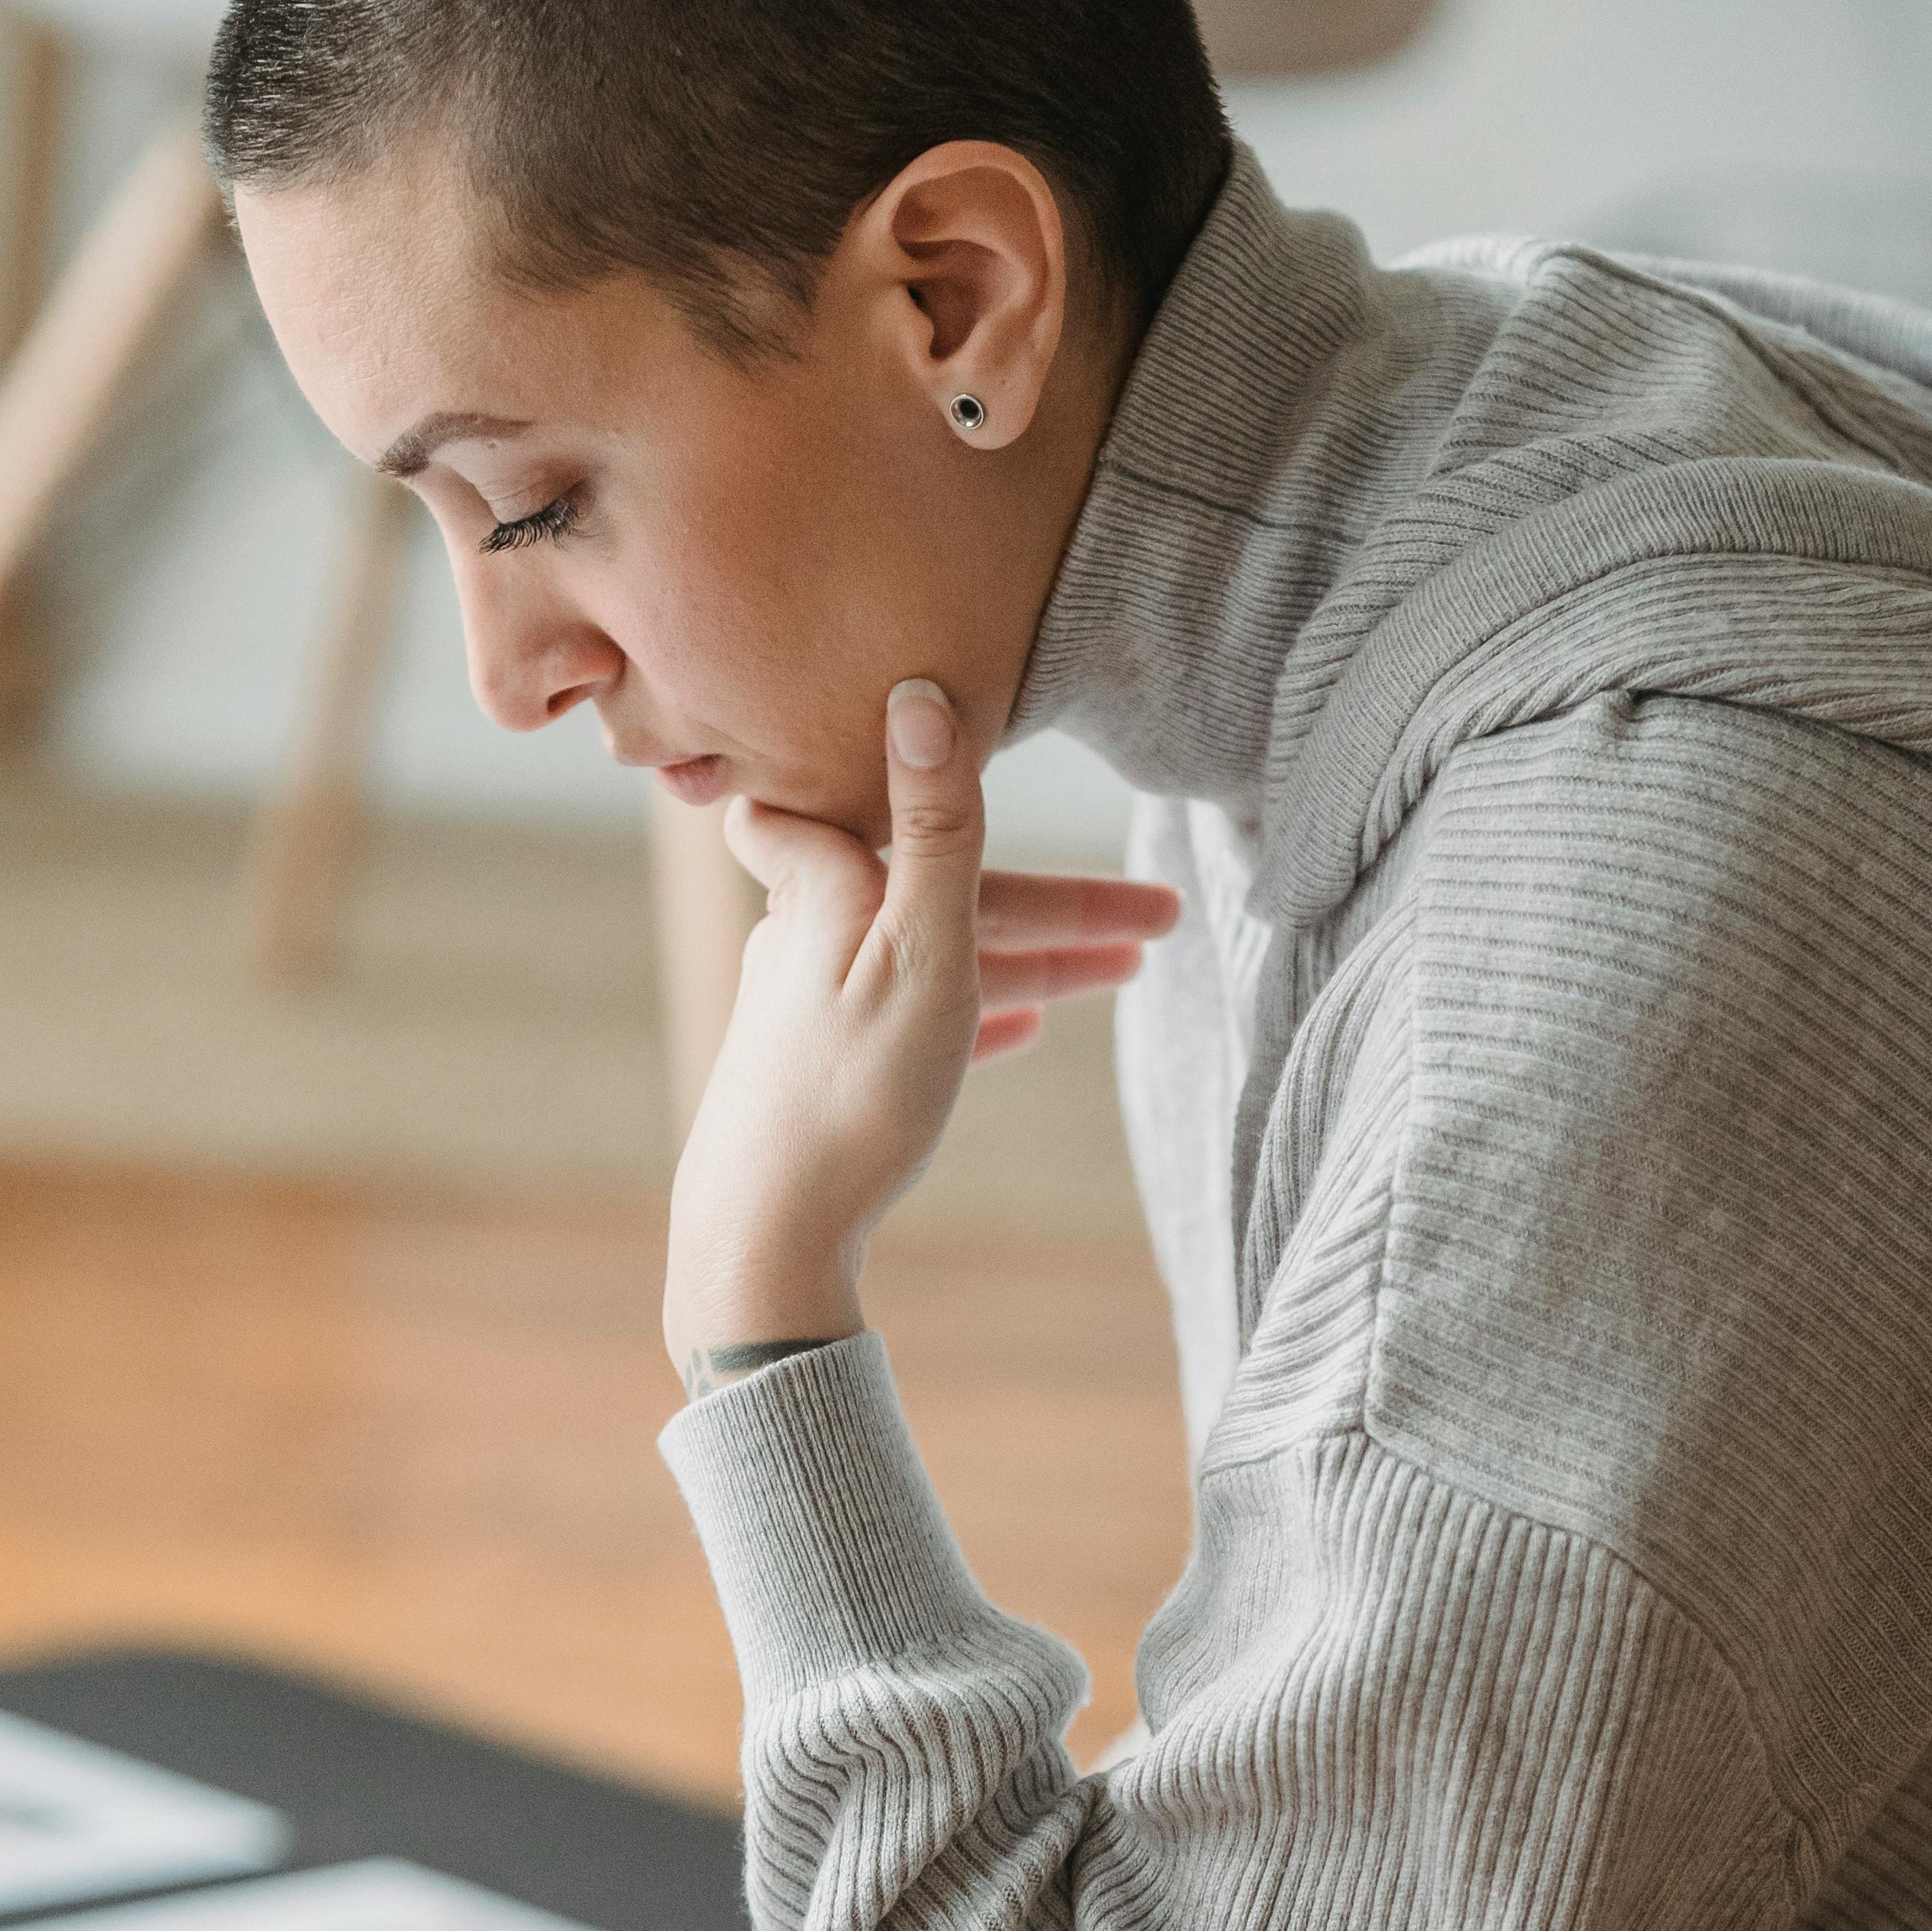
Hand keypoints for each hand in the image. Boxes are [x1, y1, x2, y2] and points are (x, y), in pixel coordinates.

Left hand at [662, 679, 1174, 1375]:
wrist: (763, 1236)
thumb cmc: (851, 1091)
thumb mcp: (920, 947)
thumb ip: (935, 828)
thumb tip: (920, 694)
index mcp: (831, 887)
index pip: (902, 815)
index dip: (958, 800)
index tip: (992, 760)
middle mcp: (811, 932)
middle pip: (951, 899)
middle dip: (1059, 907)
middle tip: (1168, 917)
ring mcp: (813, 1004)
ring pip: (943, 959)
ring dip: (1034, 960)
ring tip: (1125, 970)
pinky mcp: (821, 1073)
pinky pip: (915, 1025)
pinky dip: (974, 1016)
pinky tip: (1022, 1031)